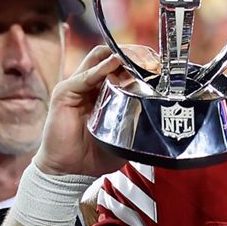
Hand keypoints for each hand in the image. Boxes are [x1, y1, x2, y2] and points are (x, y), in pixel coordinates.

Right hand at [34, 45, 160, 177]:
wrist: (70, 171)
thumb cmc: (94, 155)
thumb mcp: (124, 137)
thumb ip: (138, 124)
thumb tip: (161, 119)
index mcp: (105, 92)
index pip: (123, 66)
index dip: (140, 63)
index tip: (159, 67)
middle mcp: (91, 84)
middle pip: (112, 56)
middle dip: (134, 54)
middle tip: (152, 60)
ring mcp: (78, 86)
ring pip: (99, 58)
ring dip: (121, 56)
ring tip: (138, 59)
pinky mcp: (65, 92)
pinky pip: (86, 75)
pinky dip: (102, 68)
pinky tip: (115, 64)